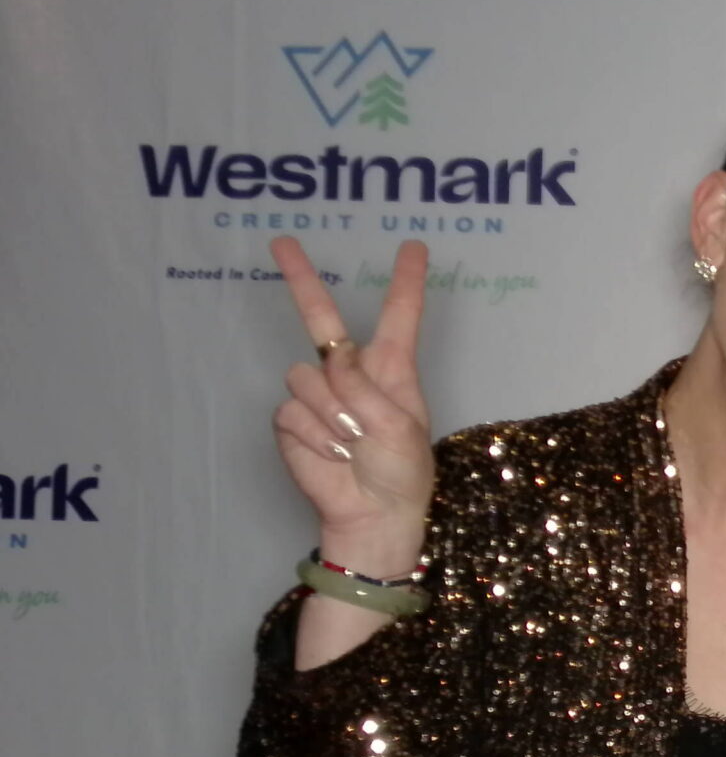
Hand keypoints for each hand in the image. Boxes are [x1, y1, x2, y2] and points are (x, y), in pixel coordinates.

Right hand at [269, 238, 433, 573]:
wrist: (373, 515)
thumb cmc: (401, 473)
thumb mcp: (400, 427)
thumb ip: (365, 389)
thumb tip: (332, 362)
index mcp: (391, 369)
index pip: (399, 316)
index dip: (406, 282)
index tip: (413, 246)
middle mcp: (351, 373)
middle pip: (322, 317)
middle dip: (301, 278)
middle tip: (281, 241)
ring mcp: (317, 394)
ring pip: (308, 377)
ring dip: (332, 414)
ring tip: (353, 442)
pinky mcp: (290, 420)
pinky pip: (292, 411)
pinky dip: (315, 436)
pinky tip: (332, 453)